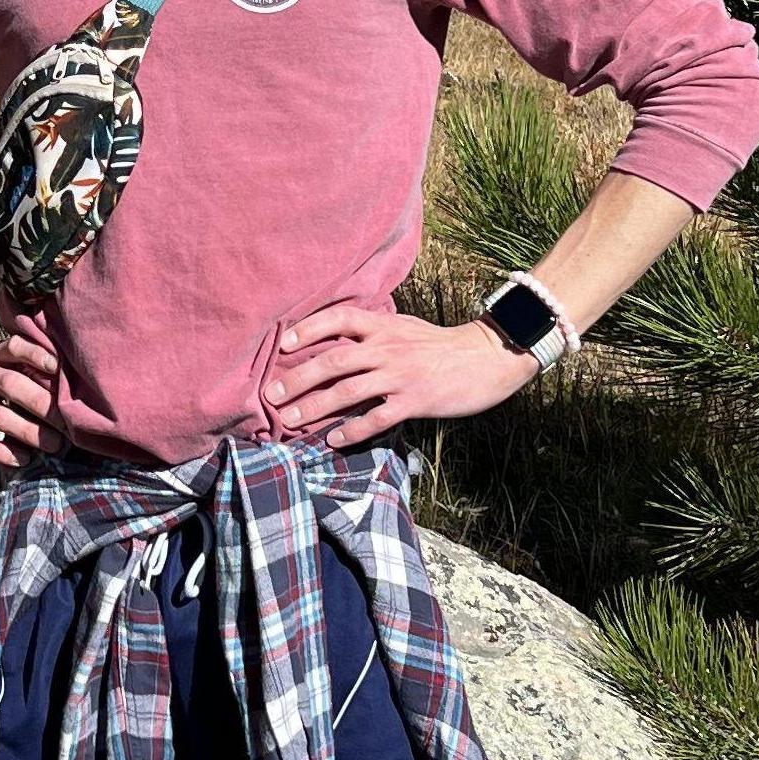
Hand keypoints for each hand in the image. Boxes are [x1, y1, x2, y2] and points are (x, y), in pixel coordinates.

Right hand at [0, 335, 58, 467]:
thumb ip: (18, 364)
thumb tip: (63, 379)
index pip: (14, 348)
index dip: (36, 354)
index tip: (58, 367)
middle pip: (12, 386)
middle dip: (43, 405)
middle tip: (68, 423)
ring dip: (29, 433)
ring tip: (54, 446)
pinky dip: (2, 452)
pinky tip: (22, 459)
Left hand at [266, 306, 537, 446]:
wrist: (486, 358)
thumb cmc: (441, 346)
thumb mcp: (406, 327)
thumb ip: (374, 331)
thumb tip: (339, 335)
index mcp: (384, 326)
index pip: (339, 319)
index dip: (309, 329)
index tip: (284, 344)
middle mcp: (387, 348)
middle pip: (333, 361)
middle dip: (299, 378)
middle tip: (272, 394)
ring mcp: (400, 376)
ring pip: (347, 392)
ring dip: (314, 408)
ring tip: (290, 420)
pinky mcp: (414, 401)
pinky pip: (376, 418)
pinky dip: (352, 431)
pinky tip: (334, 440)